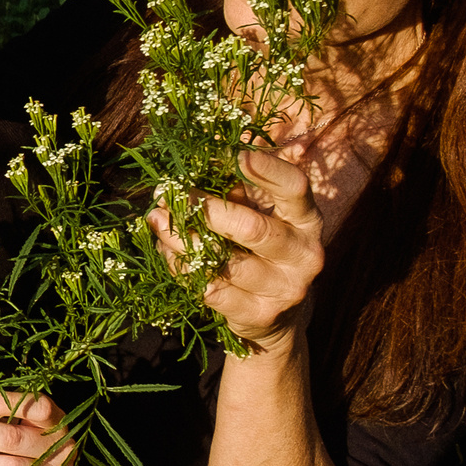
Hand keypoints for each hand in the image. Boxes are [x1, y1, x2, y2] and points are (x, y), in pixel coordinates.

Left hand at [148, 146, 324, 345]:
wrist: (277, 316)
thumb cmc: (260, 248)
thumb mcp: (261, 213)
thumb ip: (238, 186)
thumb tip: (201, 149)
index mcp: (307, 220)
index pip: (295, 187)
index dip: (267, 169)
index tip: (234, 154)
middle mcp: (304, 254)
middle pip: (251, 228)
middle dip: (203, 208)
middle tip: (167, 193)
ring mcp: (284, 288)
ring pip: (223, 261)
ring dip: (182, 238)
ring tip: (157, 219)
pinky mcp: (258, 314)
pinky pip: (210, 288)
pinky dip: (181, 267)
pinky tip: (166, 250)